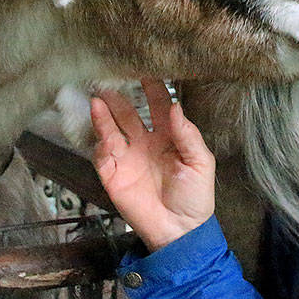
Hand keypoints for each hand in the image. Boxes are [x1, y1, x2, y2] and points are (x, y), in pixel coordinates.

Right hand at [89, 79, 215, 252]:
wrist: (180, 231)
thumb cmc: (195, 196)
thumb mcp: (201, 163)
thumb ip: (187, 135)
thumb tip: (175, 107)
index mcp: (167, 136)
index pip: (156, 105)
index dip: (152, 87)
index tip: (146, 68)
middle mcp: (144, 141)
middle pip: (127, 112)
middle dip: (119, 96)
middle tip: (110, 77)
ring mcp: (126, 157)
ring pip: (111, 128)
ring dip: (104, 114)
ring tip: (98, 98)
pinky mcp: (113, 174)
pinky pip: (102, 154)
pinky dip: (100, 142)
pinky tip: (103, 133)